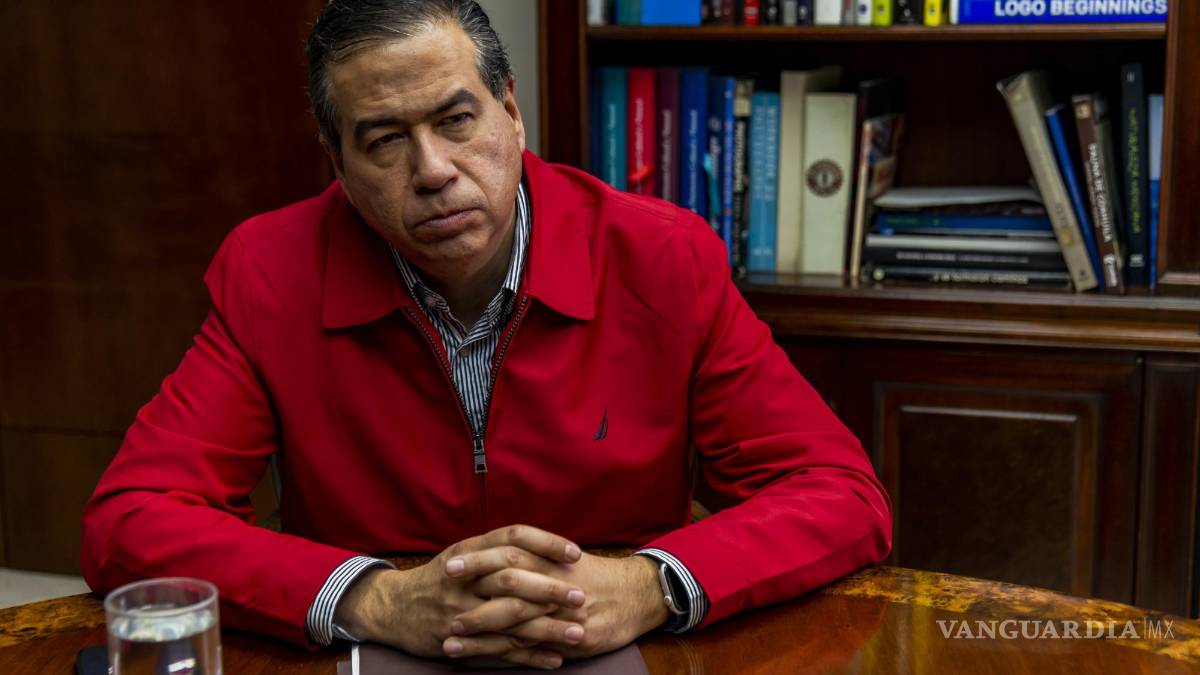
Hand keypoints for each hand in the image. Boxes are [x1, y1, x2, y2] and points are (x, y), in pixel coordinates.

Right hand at [334, 525, 587, 668]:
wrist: (393, 608)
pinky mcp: (459, 640)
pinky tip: (554, 658)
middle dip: (550, 588)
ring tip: (577, 632)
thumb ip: (498, 550)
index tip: (575, 553)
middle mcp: (464, 578)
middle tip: (580, 596)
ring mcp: (460, 611)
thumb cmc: (439, 579)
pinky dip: (529, 656)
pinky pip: (499, 650)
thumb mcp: (463, 553)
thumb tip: (547, 549)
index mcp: (469, 551)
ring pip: (509, 618)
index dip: (546, 543)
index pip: (513, 538)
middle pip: (512, 578)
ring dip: (546, 627)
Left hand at [450, 553, 669, 661]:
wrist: (637, 596)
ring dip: (477, 629)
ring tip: (447, 637)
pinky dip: (500, 653)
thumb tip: (502, 554)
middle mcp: (553, 585)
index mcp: (551, 561)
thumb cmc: (598, 576)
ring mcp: (559, 614)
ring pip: (512, 620)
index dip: (478, 560)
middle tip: (441, 594)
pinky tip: (478, 657)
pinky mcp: (565, 639)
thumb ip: (536, 558)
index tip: (450, 565)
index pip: (510, 553)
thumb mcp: (566, 560)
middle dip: (471, 592)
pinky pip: (528, 648)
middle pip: (506, 583)